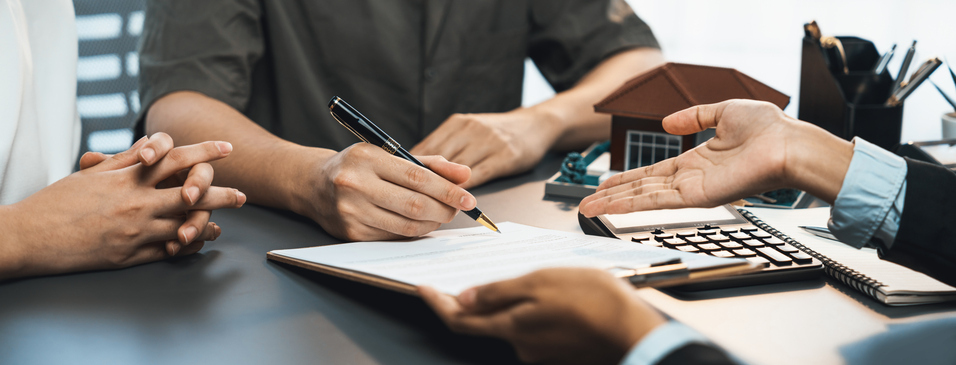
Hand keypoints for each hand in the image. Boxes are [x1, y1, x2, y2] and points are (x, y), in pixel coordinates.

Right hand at [1, 137, 245, 278]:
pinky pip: (169, 252)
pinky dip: (186, 247)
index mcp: (128, 179)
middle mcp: (137, 204)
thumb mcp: (92, 174)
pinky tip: (196, 244)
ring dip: (208, 225)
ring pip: (186, 227)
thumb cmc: (57, 203)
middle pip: (191, 195)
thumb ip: (126, 159)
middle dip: (221, 194)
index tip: (227, 148)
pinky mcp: (131, 257)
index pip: (175, 159)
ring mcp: (136, 232)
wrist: (31, 237)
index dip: (205, 152)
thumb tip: (151, 141)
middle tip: (243, 195)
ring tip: (221, 225)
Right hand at [307, 143, 477, 240]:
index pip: (417, 177)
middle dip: (444, 209)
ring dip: (432, 223)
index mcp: (367, 158)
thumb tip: (465, 175)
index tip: (469, 198)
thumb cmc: (359, 166)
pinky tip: (421, 223)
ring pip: (406, 225)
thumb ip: (429, 164)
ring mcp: (351, 212)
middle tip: (458, 209)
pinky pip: (394, 237)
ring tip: (442, 215)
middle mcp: (355, 185)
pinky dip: (414, 231)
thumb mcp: (389, 154)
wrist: (313, 185)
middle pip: (414, 204)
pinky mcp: (351, 234)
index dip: (448, 190)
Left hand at [410, 110, 559, 188]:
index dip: (412, 167)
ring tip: (428, 204)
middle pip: (438, 158)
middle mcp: (470, 130)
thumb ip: (446, 145)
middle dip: (423, 180)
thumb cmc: (498, 132)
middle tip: (408, 198)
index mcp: (457, 123)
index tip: (399, 183)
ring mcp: (487, 142)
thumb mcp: (469, 130)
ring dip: (442, 188)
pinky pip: (478, 175)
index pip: (428, 147)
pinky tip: (455, 201)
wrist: (536, 124)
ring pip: (456, 169)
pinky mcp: (503, 156)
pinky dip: (464, 189)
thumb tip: (415, 164)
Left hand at [419, 268, 665, 364]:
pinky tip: (549, 292)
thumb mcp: (540, 282)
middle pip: (482, 323)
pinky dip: (532, 309)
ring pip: (512, 322)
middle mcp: (521, 345)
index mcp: (511, 326)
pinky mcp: (559, 350)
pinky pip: (534, 326)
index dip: (437, 303)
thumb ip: (499, 292)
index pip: (459, 319)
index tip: (423, 288)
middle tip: (461, 276)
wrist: (636, 331)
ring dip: (508, 301)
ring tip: (522, 274)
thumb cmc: (595, 302)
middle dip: (470, 300)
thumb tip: (464, 298)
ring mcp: (541, 350)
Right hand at [580, 100, 852, 216]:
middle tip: (586, 205)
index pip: (651, 173)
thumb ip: (694, 116)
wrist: (788, 144)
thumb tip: (668, 122)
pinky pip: (658, 202)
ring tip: (588, 210)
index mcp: (694, 161)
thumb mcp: (724, 112)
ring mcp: (692, 190)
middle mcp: (689, 179)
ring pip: (643, 199)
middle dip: (612, 198)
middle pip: (641, 190)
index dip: (626, 179)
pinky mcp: (698, 197)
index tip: (604, 185)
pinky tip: (614, 208)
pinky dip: (634, 206)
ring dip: (614, 205)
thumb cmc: (768, 129)